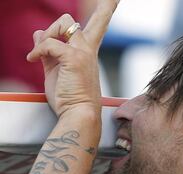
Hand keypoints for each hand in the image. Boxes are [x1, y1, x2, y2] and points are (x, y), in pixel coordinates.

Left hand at [27, 0, 119, 116]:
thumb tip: (38, 34)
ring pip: (64, 23)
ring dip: (48, 35)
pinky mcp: (74, 58)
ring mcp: (83, 52)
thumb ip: (49, 51)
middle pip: (76, 19)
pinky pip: (49, 43)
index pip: (100, 26)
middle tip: (45, 43)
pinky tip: (33, 60)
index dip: (107, 9)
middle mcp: (88, 49)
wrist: (79, 113)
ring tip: (39, 55)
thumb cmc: (71, 97)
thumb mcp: (57, 71)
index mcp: (88, 53)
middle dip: (58, 25)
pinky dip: (38, 50)